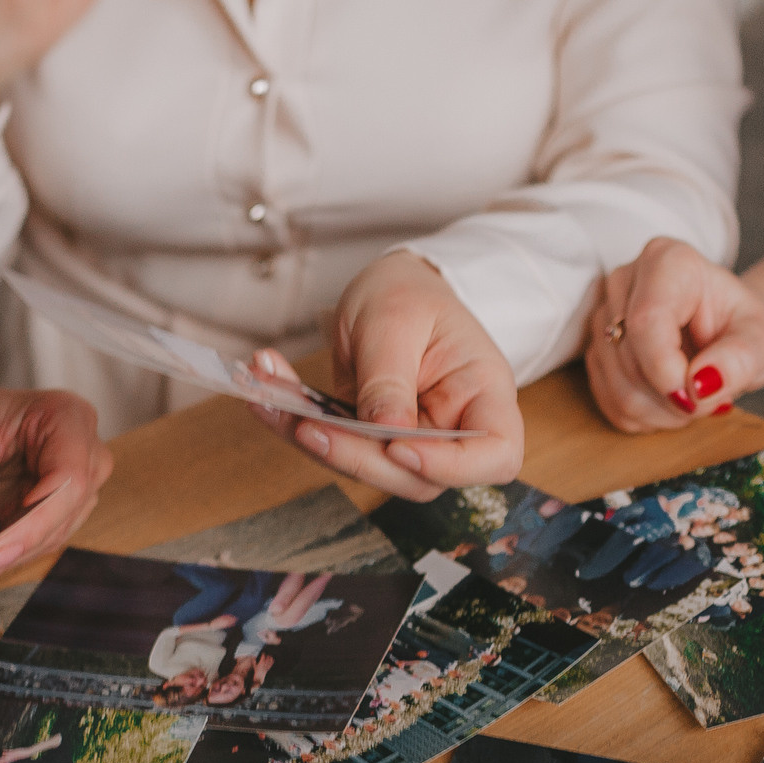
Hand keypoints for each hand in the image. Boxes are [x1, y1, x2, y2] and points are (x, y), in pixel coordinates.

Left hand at [249, 253, 525, 499]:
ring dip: (314, 441)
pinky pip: (336, 445)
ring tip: (269, 394)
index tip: (401, 448)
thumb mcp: (397, 319)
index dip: (452, 466)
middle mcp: (453, 427)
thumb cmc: (410, 292)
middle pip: (419, 476)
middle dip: (358, 458)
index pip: (496, 454)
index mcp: (484, 394)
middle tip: (308, 425)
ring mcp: (411, 439)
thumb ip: (390, 378)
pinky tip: (266, 394)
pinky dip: (296, 423)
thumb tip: (386, 434)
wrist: (391, 286)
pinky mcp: (371, 440)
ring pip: (368, 469)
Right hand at [585, 237, 763, 433]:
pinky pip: (609, 402)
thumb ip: (740, 359)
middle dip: (673, 398)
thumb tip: (701, 384)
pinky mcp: (595, 352)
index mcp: (668, 262)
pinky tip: (669, 402)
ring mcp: (604, 317)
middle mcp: (625, 282)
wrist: (728, 331)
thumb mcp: (761, 341)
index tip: (697, 398)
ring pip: (617, 388)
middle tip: (711, 398)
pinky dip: (645, 416)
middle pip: (630, 360)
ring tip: (694, 397)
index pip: (646, 321)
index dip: (666, 371)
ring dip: (661, 412)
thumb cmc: (743, 328)